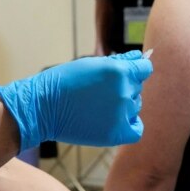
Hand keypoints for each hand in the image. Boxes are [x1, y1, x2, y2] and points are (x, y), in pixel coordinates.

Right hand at [0, 51, 151, 152]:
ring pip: (135, 107)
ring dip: (124, 105)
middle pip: (138, 88)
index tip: (124, 74)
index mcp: (120, 72)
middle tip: (100, 91)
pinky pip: (136, 129)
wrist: (44, 107)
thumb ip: (122, 61)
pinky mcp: (116, 134)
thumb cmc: (65, 81)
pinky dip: (130, 125)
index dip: (135, 70)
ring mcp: (121, 114)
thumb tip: (142, 56)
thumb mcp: (93, 64)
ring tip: (99, 105)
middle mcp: (124, 92)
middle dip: (124, 87)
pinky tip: (115, 120)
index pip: (145, 68)